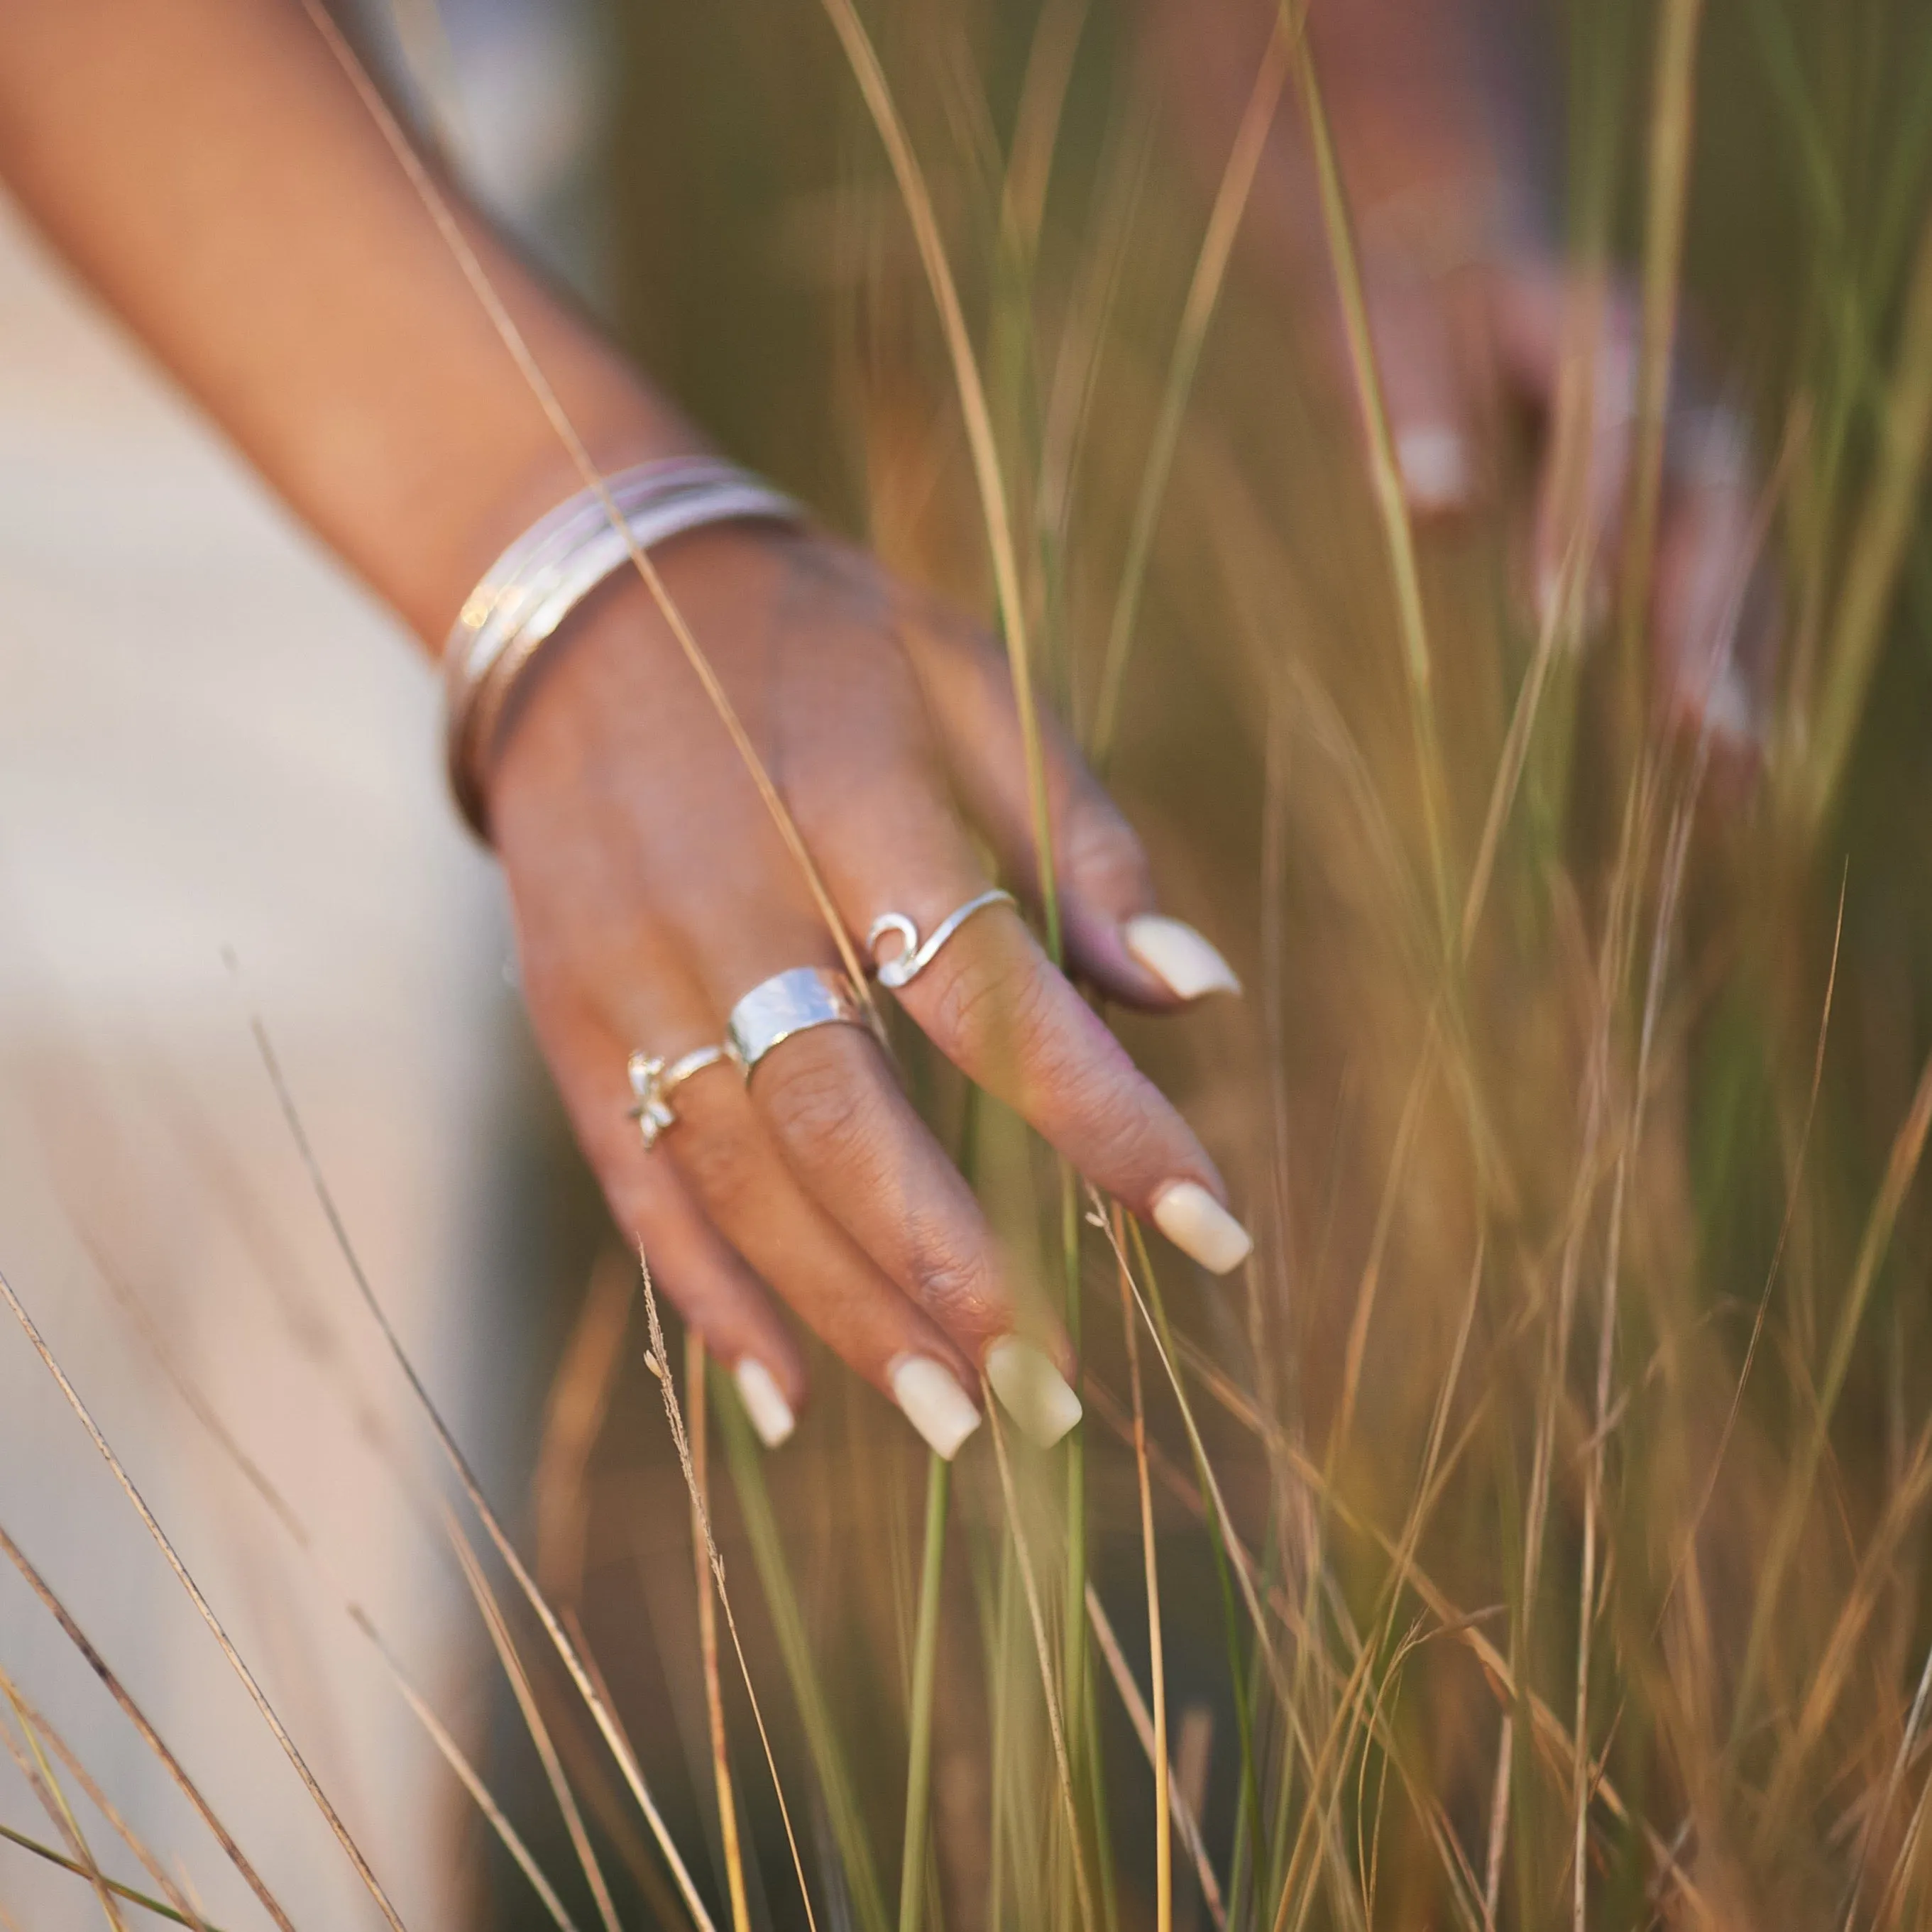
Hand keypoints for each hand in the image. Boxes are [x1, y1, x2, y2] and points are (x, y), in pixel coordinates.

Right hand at [485, 520, 1250, 1456]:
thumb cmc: (821, 652)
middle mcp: (728, 899)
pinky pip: (637, 1180)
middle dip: (950, 1267)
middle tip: (1052, 1393)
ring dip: (843, 1313)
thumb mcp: (967, 682)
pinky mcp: (566, 1018)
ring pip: (736, 1175)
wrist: (587, 610)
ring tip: (954, 1422)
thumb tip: (1193, 989)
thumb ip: (1079, 838)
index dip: (1104, 1119)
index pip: (992, 992)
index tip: (1212, 1231)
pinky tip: (783, 1402)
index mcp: (855, 802)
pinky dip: (708, 1298)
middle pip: (840, 1117)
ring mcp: (628, 969)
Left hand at [1151, 0, 1775, 758]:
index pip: (1615, 424)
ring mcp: (1696, 446)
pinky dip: (1726, 674)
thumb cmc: (1412, 301)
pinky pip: (1723, 593)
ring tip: (1740, 787)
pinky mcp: (1685, 505)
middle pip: (1710, 507)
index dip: (1595, 519)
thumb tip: (1440, 505)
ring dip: (1743, 669)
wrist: (1463, 253)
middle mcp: (1677, 386)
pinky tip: (1725, 778)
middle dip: (1711, 623)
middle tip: (1711, 736)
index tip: (1564, 625)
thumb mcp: (1386, 328)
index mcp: (1602, 329)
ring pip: (1739, 562)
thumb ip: (1411, 407)